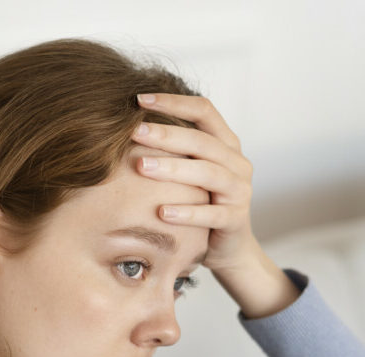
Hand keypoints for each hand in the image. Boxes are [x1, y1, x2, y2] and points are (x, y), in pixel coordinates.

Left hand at [132, 93, 298, 317]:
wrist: (229, 248)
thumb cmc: (201, 203)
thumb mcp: (190, 172)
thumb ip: (173, 149)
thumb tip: (125, 124)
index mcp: (226, 144)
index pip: (204, 110)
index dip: (173, 102)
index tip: (139, 99)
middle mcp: (237, 163)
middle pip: (203, 141)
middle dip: (167, 134)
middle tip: (134, 131)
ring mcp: (240, 191)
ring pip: (209, 174)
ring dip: (173, 169)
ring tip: (142, 167)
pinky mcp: (236, 220)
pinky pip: (211, 214)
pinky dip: (187, 213)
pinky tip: (161, 212)